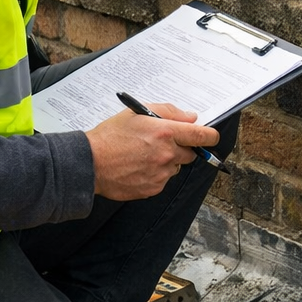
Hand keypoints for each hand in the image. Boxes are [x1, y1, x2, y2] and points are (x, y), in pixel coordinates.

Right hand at [85, 101, 218, 199]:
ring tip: (144, 155)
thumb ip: (169, 112)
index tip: (211, 137)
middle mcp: (167, 154)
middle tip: (162, 143)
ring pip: (175, 167)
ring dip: (167, 162)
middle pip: (191, 154)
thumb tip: (190, 118)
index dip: (210, 136)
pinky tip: (138, 167)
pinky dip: (156, 174)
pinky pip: (163, 180)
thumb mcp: (137, 112)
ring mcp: (161, 174)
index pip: (202, 136)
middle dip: (182, 148)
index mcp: (166, 132)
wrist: (90, 163)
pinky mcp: (153, 188)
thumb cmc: (110, 136)